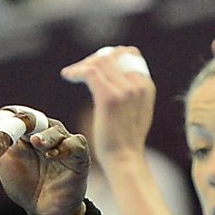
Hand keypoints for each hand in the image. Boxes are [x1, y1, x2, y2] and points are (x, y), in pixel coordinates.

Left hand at [0, 92, 89, 214]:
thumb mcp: (3, 157)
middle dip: (13, 130)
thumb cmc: (25, 182)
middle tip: (0, 146)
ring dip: (42, 136)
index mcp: (26, 128)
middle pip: (30, 119)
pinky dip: (64, 147)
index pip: (10, 116)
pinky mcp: (79, 156)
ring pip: (53, 130)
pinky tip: (52, 155)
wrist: (43, 210)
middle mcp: (46, 130)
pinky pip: (75, 144)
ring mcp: (63, 142)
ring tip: (35, 143)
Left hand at [60, 46, 153, 162]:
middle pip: (114, 55)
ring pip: (101, 61)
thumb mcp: (135, 112)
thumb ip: (130, 93)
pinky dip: (76, 71)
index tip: (93, 64)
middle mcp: (138, 85)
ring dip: (83, 64)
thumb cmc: (125, 140)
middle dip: (93, 58)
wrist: (125, 159)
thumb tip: (116, 80)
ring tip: (72, 74)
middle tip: (79, 69)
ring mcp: (126, 90)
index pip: (130, 54)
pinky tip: (67, 76)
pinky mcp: (109, 97)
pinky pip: (91, 72)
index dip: (109, 55)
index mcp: (146, 86)